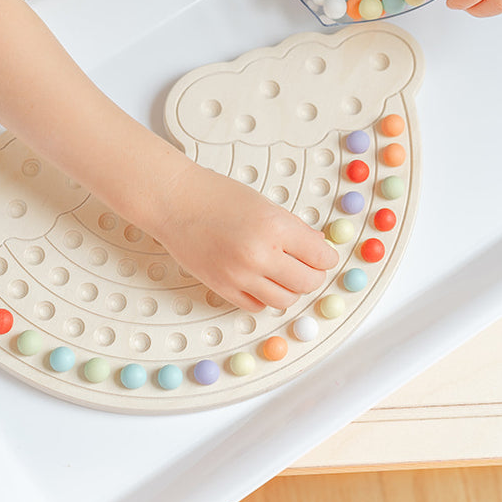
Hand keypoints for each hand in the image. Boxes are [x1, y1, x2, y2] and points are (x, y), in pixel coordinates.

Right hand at [150, 164, 339, 311]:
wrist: (175, 202)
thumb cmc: (215, 196)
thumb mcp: (265, 204)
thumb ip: (294, 228)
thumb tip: (317, 246)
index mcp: (275, 227)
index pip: (320, 256)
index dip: (326, 257)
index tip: (324, 256)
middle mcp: (259, 255)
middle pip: (307, 283)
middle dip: (313, 275)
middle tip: (309, 266)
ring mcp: (240, 275)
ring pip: (285, 300)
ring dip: (291, 289)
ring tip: (284, 274)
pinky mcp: (223, 288)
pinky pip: (257, 306)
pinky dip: (265, 297)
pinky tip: (262, 281)